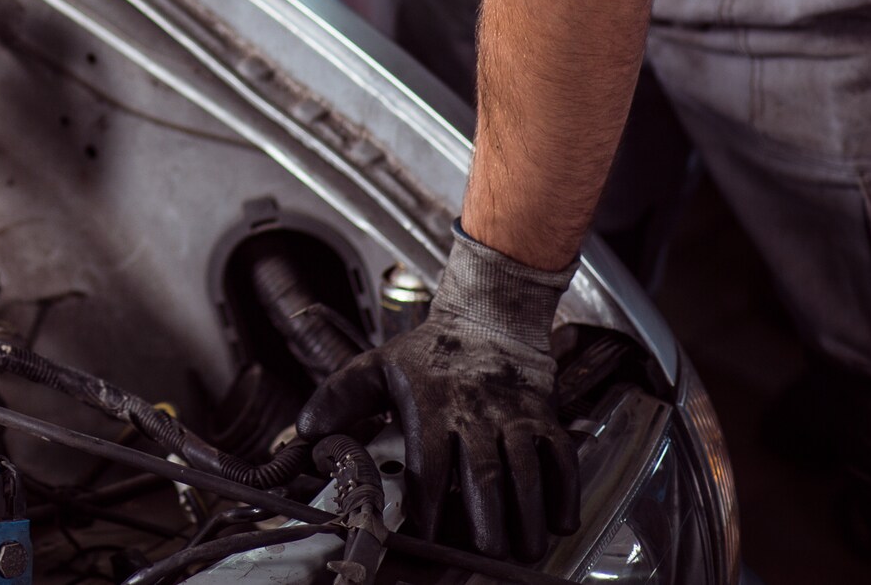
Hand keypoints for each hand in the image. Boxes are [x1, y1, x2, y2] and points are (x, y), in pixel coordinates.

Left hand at [297, 225, 579, 560]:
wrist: (487, 317)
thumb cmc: (430, 352)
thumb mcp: (376, 367)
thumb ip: (339, 398)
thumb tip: (306, 430)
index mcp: (431, 405)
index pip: (431, 463)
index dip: (429, 504)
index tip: (427, 535)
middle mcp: (475, 412)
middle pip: (483, 474)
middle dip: (487, 518)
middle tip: (487, 553)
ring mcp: (514, 415)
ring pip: (526, 470)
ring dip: (528, 513)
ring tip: (523, 550)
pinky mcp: (544, 416)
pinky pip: (561, 456)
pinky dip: (565, 491)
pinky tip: (561, 522)